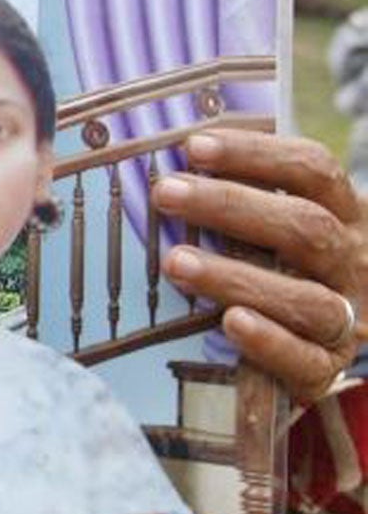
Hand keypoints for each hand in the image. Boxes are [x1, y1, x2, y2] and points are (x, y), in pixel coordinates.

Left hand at [153, 128, 365, 399]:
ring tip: (175, 262)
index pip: (314, 170)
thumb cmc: (289, 264)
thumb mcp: (279, 223)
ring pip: (305, 297)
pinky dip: (269, 340)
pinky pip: (305, 358)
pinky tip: (229, 322)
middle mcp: (353, 262)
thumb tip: (164, 161)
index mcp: (344, 214)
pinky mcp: (326, 366)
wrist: (333, 333)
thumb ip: (241, 195)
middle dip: (231, 207)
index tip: (194, 146)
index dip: (258, 153)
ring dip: (236, 277)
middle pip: (306, 227)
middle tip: (166, 194)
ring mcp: (347, 317)